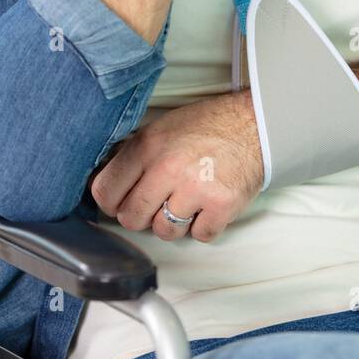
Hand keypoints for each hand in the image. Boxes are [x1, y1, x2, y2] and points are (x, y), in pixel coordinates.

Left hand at [88, 91, 264, 243]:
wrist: (256, 124)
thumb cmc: (207, 126)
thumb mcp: (162, 128)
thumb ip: (133, 155)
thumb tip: (102, 183)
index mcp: (148, 146)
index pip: (105, 191)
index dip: (112, 202)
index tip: (122, 202)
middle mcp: (168, 168)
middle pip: (131, 218)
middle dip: (141, 216)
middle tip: (156, 205)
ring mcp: (195, 189)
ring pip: (164, 232)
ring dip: (173, 223)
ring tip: (186, 202)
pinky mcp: (221, 205)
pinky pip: (199, 235)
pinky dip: (204, 226)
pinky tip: (208, 205)